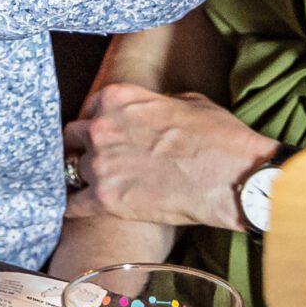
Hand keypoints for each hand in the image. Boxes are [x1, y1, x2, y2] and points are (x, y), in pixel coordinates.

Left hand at [62, 84, 278, 230]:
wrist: (233, 178)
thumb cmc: (218, 138)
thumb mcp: (188, 102)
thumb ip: (154, 106)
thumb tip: (152, 113)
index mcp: (118, 98)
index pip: (91, 108)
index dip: (99, 123)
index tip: (104, 135)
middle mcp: (101, 128)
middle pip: (73, 137)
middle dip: (83, 146)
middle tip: (99, 158)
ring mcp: (101, 164)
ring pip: (73, 170)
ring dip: (85, 177)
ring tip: (99, 185)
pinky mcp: (106, 200)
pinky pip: (72, 204)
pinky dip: (74, 206)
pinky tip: (79, 208)